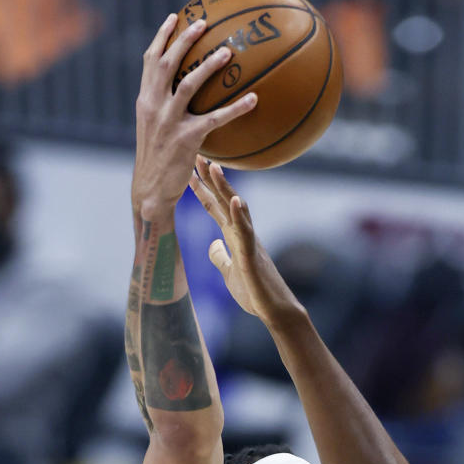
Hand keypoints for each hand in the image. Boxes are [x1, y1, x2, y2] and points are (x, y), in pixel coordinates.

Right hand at [132, 14, 257, 221]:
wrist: (150, 191)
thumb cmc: (156, 160)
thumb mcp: (152, 128)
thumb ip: (161, 106)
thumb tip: (181, 89)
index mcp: (145, 100)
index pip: (150, 61)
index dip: (162, 37)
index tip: (174, 18)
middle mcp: (154, 106)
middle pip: (167, 63)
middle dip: (184, 40)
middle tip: (203, 24)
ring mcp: (169, 122)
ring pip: (189, 84)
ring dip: (209, 65)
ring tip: (227, 52)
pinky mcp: (186, 140)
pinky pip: (216, 119)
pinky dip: (236, 108)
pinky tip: (253, 99)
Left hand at [189, 160, 302, 324]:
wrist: (274, 310)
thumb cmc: (255, 293)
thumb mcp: (230, 272)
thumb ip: (221, 257)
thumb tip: (213, 244)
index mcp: (234, 237)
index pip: (214, 208)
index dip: (201, 190)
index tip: (189, 170)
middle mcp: (242, 234)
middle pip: (223, 200)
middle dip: (209, 178)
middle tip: (198, 153)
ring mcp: (249, 242)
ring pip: (236, 210)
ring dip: (225, 188)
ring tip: (213, 167)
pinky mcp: (253, 256)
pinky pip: (247, 233)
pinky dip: (240, 216)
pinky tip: (236, 200)